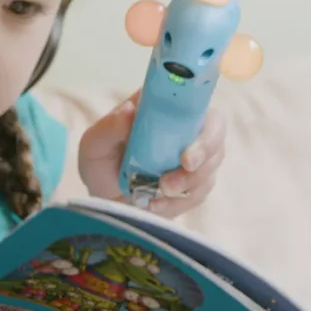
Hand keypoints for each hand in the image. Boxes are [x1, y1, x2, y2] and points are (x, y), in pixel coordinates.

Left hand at [77, 89, 225, 217]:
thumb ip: (110, 127)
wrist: (102, 195)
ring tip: (156, 197)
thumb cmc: (99, 160)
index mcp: (163, 108)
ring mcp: (192, 155)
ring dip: (188, 186)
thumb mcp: (95, 143)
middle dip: (201, 161)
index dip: (205, 127)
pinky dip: (179, 203)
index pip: (198, 104)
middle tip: (172, 181)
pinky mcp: (193, 182)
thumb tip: (130, 110)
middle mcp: (184, 127)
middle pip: (215, 135)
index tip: (186, 157)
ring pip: (211, 167)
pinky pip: (199, 193)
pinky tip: (156, 206)